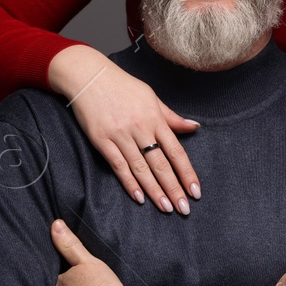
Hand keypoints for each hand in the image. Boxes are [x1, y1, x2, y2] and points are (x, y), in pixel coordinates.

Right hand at [48, 44, 200, 214]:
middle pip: (160, 164)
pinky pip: (118, 166)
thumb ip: (171, 117)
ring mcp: (120, 135)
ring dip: (154, 190)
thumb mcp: (151, 97)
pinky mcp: (102, 140)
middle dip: (174, 188)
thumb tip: (194, 127)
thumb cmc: (122, 86)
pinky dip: (129, 182)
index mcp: (155, 118)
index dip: (186, 173)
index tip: (195, 191)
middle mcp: (140, 128)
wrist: (89, 77)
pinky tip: (139, 197)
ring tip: (166, 208)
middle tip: (184, 209)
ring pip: (141, 168)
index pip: (176, 151)